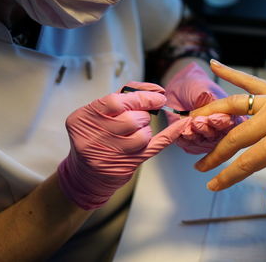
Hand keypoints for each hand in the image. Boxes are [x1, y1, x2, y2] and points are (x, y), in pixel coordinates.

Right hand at [58, 82, 190, 209]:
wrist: (86, 175)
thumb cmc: (94, 137)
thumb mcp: (97, 114)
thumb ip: (122, 98)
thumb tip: (155, 90)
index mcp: (85, 117)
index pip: (117, 102)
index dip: (141, 97)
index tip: (157, 96)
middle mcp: (95, 136)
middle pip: (132, 119)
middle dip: (142, 116)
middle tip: (139, 118)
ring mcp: (110, 153)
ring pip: (142, 135)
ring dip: (146, 130)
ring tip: (136, 132)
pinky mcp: (125, 165)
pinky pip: (154, 147)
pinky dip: (169, 135)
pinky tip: (180, 126)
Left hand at [165, 62, 244, 153]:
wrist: (178, 92)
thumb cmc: (195, 88)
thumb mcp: (200, 88)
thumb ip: (205, 96)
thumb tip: (208, 96)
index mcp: (230, 114)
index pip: (229, 122)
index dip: (221, 121)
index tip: (212, 118)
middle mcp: (221, 130)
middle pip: (217, 136)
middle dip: (206, 129)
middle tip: (197, 122)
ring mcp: (208, 138)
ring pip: (203, 143)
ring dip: (194, 135)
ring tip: (187, 128)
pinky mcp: (195, 144)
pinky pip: (190, 146)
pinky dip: (184, 140)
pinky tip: (181, 133)